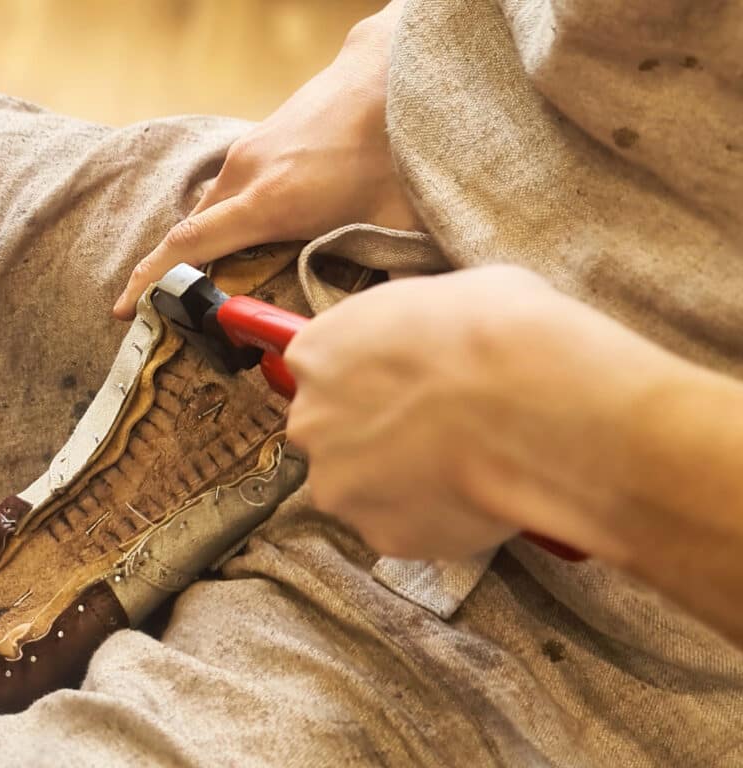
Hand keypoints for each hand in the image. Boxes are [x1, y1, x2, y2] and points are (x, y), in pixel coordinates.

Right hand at [113, 5, 419, 318]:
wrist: (389, 72)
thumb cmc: (395, 147)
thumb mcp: (397, 221)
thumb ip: (389, 275)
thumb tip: (386, 322)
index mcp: (270, 201)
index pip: (189, 247)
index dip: (151, 282)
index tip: (124, 309)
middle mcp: (247, 174)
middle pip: (191, 232)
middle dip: (169, 274)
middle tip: (165, 312)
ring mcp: (249, 152)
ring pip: (209, 208)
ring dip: (203, 245)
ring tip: (208, 278)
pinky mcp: (258, 141)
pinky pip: (226, 189)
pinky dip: (223, 218)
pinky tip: (246, 235)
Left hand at [284, 265, 692, 560]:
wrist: (533, 402)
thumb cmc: (495, 333)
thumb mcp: (452, 293)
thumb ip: (416, 326)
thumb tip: (436, 333)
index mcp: (316, 353)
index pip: (318, 369)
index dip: (364, 378)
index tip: (398, 384)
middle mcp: (311, 421)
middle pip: (332, 432)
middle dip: (375, 432)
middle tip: (434, 426)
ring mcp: (341, 483)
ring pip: (362, 486)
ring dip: (400, 478)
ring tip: (462, 462)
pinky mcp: (380, 534)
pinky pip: (401, 527)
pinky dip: (431, 516)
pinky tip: (473, 492)